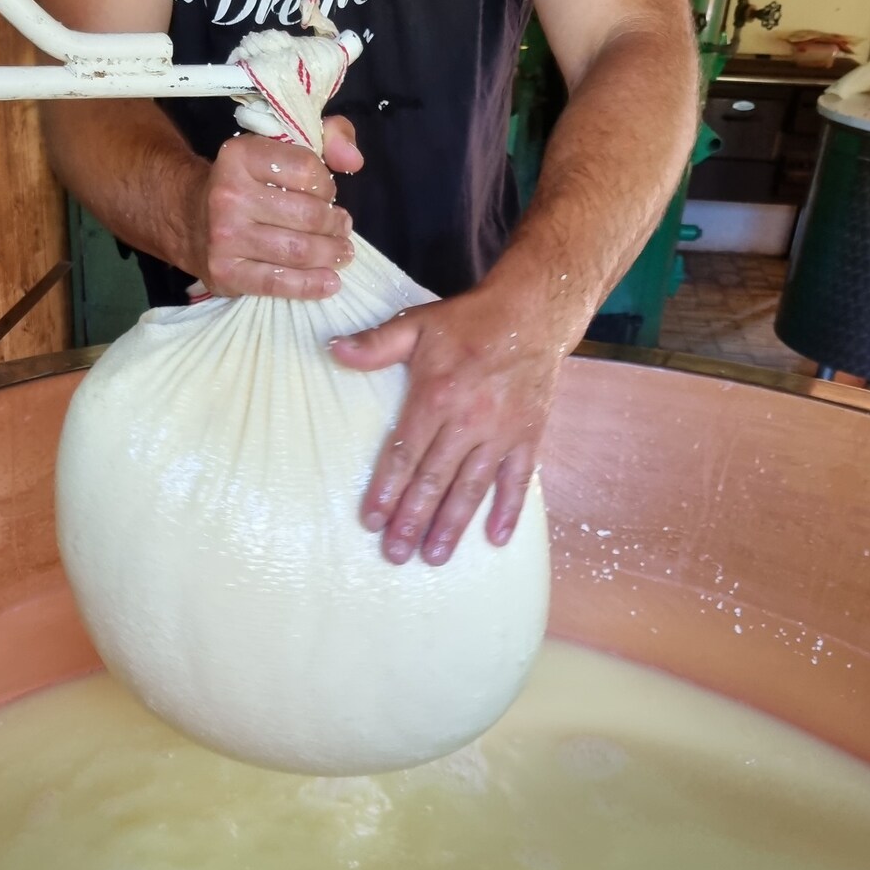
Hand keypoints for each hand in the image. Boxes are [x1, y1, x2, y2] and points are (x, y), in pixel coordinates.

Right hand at [186, 118, 362, 298]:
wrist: (189, 218)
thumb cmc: (246, 183)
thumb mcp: (279, 145)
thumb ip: (328, 137)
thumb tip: (353, 160)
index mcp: (241, 156)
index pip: (307, 170)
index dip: (327, 186)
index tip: (325, 194)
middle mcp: (229, 195)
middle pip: (307, 215)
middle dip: (334, 225)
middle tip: (341, 229)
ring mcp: (224, 237)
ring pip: (297, 251)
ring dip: (329, 255)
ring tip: (341, 253)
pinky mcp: (225, 272)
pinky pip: (278, 282)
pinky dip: (310, 286)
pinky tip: (330, 283)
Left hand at [331, 277, 577, 562]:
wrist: (534, 312)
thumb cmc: (469, 321)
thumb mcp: (417, 323)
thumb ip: (377, 343)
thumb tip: (335, 350)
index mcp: (436, 396)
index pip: (405, 453)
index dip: (387, 489)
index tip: (371, 520)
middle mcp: (469, 421)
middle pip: (434, 479)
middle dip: (413, 520)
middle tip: (395, 554)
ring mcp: (501, 433)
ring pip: (472, 487)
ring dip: (452, 525)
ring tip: (434, 557)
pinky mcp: (527, 437)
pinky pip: (517, 480)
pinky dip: (508, 510)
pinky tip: (495, 540)